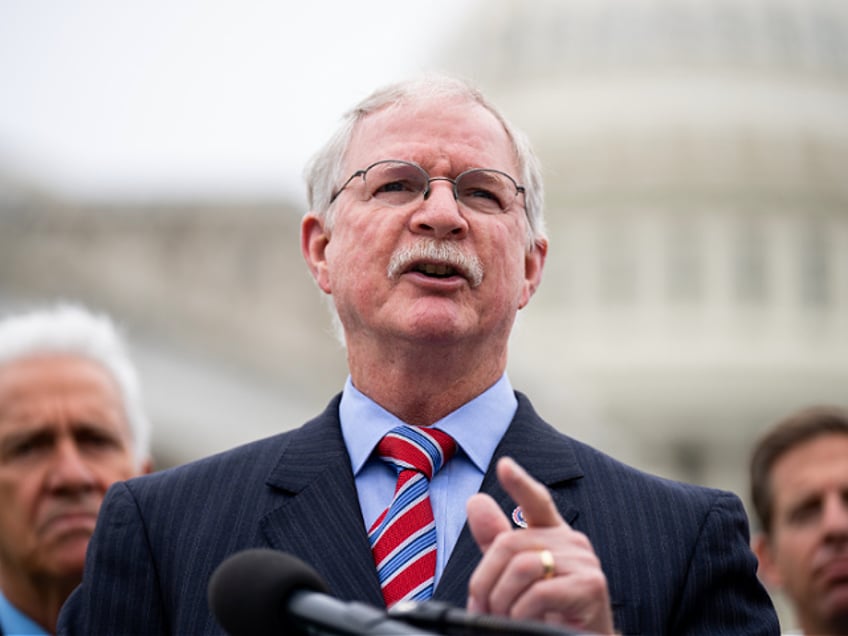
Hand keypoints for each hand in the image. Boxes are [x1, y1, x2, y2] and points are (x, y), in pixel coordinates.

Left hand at [466, 457, 614, 634]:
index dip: (519, 483)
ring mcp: (583, 561)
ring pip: (521, 566)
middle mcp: (571, 541)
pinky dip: (521, 612)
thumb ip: (495, 542)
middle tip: (482, 609)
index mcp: (552, 535)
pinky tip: (524, 623)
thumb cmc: (547, 612)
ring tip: (502, 619)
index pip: (536, 501)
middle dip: (485, 581)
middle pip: (509, 543)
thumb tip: (476, 501)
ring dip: (502, 600)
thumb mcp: (514, 577)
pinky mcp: (590, 586)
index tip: (504, 465)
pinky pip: (539, 591)